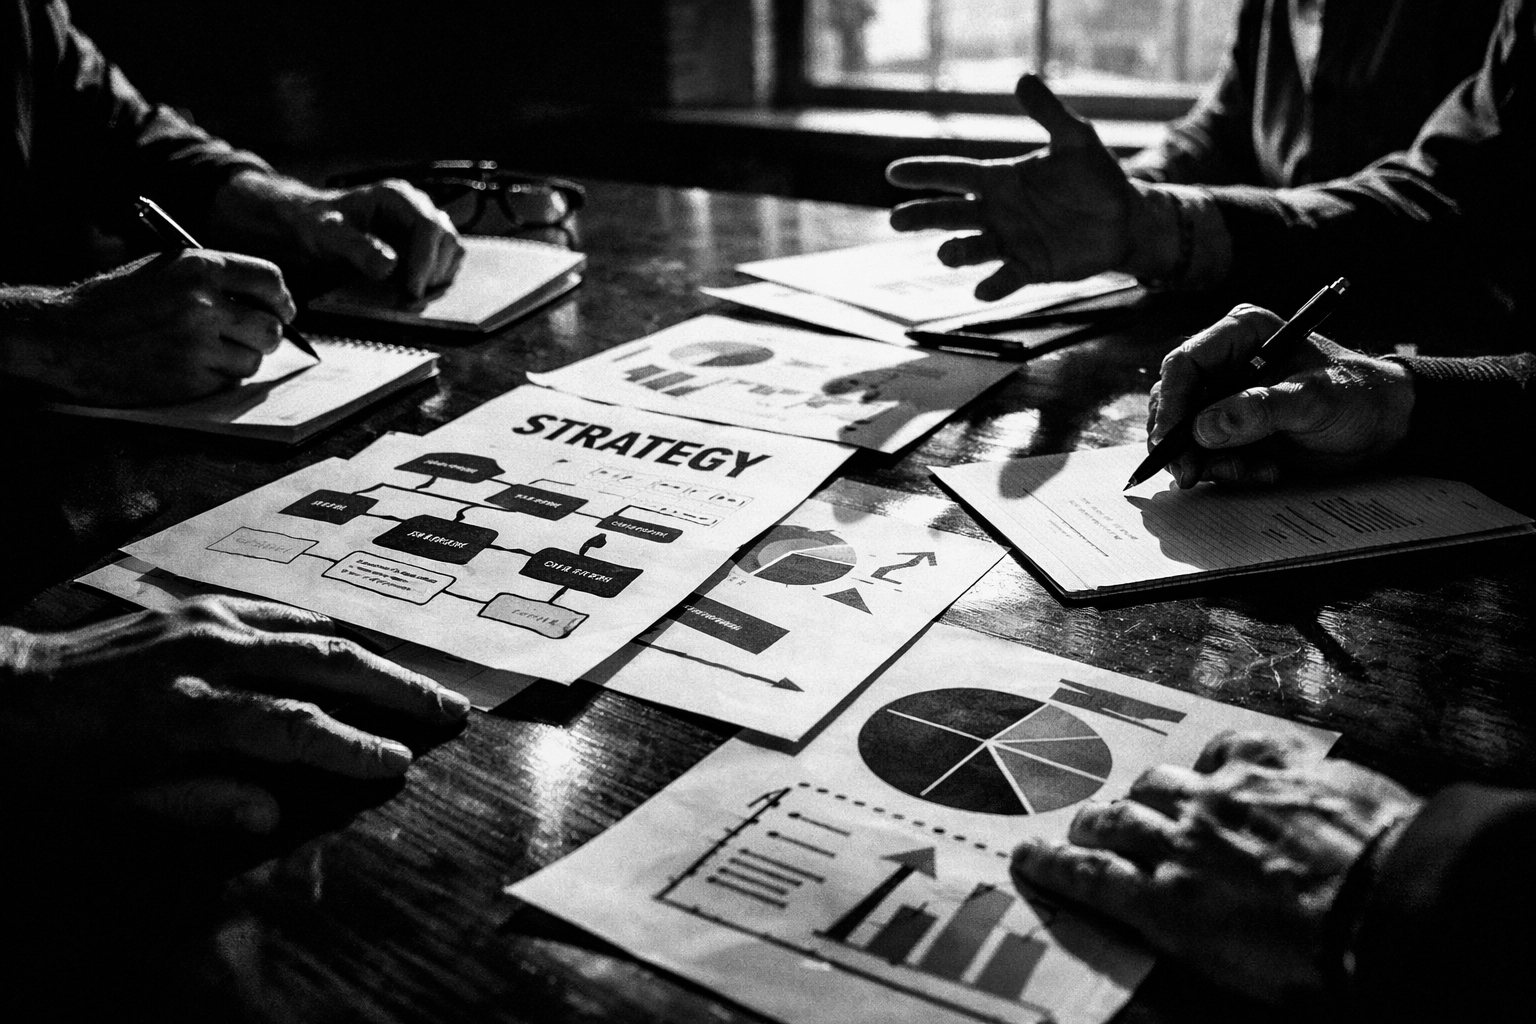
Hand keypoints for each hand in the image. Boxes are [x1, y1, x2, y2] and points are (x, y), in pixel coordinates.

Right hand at [0, 250, 293, 405]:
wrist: (66, 336)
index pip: (269, 280)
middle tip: (253, 338)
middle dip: (266, 335)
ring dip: (239, 360)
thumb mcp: (163, 270)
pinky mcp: (189, 379)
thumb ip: (212, 278)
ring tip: (208, 351)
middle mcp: (203, 304)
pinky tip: (188, 367)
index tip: (282, 310)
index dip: (281, 299)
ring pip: (252, 361)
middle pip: (271, 328)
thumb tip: (266, 300)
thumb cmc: (115, 301)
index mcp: (198, 267)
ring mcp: (197, 345)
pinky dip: (216, 379)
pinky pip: (227, 383)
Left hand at [0, 596, 470, 832]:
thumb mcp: (120, 795)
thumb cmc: (63, 757)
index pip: (295, 727)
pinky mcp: (201, 606)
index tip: (397, 763)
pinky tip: (355, 648)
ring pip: (315, 632)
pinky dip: (326, 632)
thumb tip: (273, 813)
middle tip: (447, 708)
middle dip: (394, 688)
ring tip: (421, 681)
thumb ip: (201, 800)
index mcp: (190, 713)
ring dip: (375, 659)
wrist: (11, 686)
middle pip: (325, 665)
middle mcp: (210, 657)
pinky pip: (283, 613)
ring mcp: (209, 623)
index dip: (351, 747)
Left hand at [211, 171, 464, 298]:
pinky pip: (444, 264)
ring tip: (409, 294)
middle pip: (448, 240)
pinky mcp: (424, 245)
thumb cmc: (316, 225)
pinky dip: (435, 281)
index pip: (430, 227)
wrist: (310, 226)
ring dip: (437, 278)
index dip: (426, 262)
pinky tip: (410, 290)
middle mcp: (416, 207)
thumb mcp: (328, 235)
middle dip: (433, 273)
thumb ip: (357, 249)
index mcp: (396, 197)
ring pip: (452, 253)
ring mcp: (423, 226)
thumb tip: (390, 265)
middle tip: (408, 298)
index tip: (412, 290)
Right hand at [886, 74, 1161, 298]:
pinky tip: (981, 290)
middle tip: (896, 220)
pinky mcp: (1030, 267)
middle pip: (949, 214)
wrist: (1124, 218)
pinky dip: (992, 285)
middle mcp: (996, 212)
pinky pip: (1006, 278)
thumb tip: (1023, 78)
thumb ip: (1048, 113)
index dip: (924, 173)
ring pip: (972, 247)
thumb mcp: (1075, 139)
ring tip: (945, 253)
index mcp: (998, 179)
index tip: (894, 173)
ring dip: (955, 252)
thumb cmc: (1096, 176)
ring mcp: (1010, 242)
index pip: (953, 174)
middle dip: (922, 216)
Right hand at [1010, 732, 1421, 1004]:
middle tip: (1087, 830)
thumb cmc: (1326, 965)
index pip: (1087, 876)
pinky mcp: (1274, 765)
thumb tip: (1154, 936)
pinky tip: (1217, 768)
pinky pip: (1226, 748)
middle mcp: (1184, 842)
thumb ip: (1184, 945)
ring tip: (1150, 800)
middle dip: (1091, 825)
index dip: (1050, 864)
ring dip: (1146, 793)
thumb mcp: (1237, 979)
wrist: (1397, 907)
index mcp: (1169, 903)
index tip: (1026, 855)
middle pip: (1112, 821)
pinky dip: (1214, 759)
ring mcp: (1226, 796)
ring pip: (1157, 780)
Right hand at [1149, 305, 1416, 487]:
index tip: (1172, 442)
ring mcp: (1227, 398)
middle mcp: (1226, 364)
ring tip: (1251, 471)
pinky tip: (1266, 470)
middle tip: (1191, 474)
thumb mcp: (1314, 400)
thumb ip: (1260, 410)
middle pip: (1175, 401)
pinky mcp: (1233, 429)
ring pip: (1186, 434)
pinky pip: (1208, 455)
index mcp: (1241, 335)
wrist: (1384, 426)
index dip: (1171, 404)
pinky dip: (1228, 470)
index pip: (1184, 365)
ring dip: (1209, 461)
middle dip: (1182, 442)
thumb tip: (1204, 428)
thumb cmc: (1357, 396)